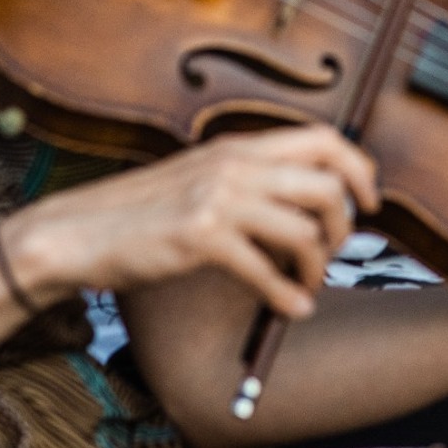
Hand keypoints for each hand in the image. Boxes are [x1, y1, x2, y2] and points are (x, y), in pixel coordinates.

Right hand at [2, 123, 377, 319]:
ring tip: (308, 284)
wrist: (79, 231)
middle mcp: (235, 164)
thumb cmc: (142, 213)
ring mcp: (218, 198)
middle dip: (344, 225)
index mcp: (239, 145)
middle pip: (327, 184)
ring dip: (318, 266)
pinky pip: (267, 271)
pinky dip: (288, 296)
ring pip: (305, 230)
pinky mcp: (201, 237)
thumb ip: (251, 179)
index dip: (358, 169)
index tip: (367, 201)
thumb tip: (309, 202)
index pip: (324, 138)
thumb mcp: (203, 177)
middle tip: (333, 251)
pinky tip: (291, 309)